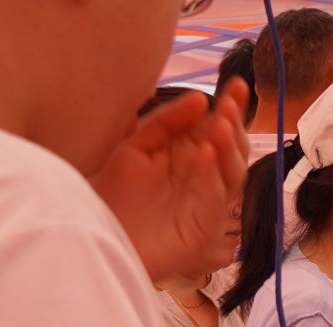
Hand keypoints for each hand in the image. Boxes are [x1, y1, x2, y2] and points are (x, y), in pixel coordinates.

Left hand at [90, 79, 249, 282]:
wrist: (97, 235)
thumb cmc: (115, 195)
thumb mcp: (135, 146)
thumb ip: (165, 122)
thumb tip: (200, 99)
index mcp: (190, 156)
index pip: (217, 127)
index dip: (230, 106)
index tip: (235, 84)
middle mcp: (204, 179)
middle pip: (232, 150)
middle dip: (234, 126)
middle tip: (228, 105)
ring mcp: (207, 205)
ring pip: (232, 176)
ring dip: (229, 149)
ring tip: (221, 125)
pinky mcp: (203, 231)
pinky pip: (215, 201)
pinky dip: (212, 178)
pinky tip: (205, 155)